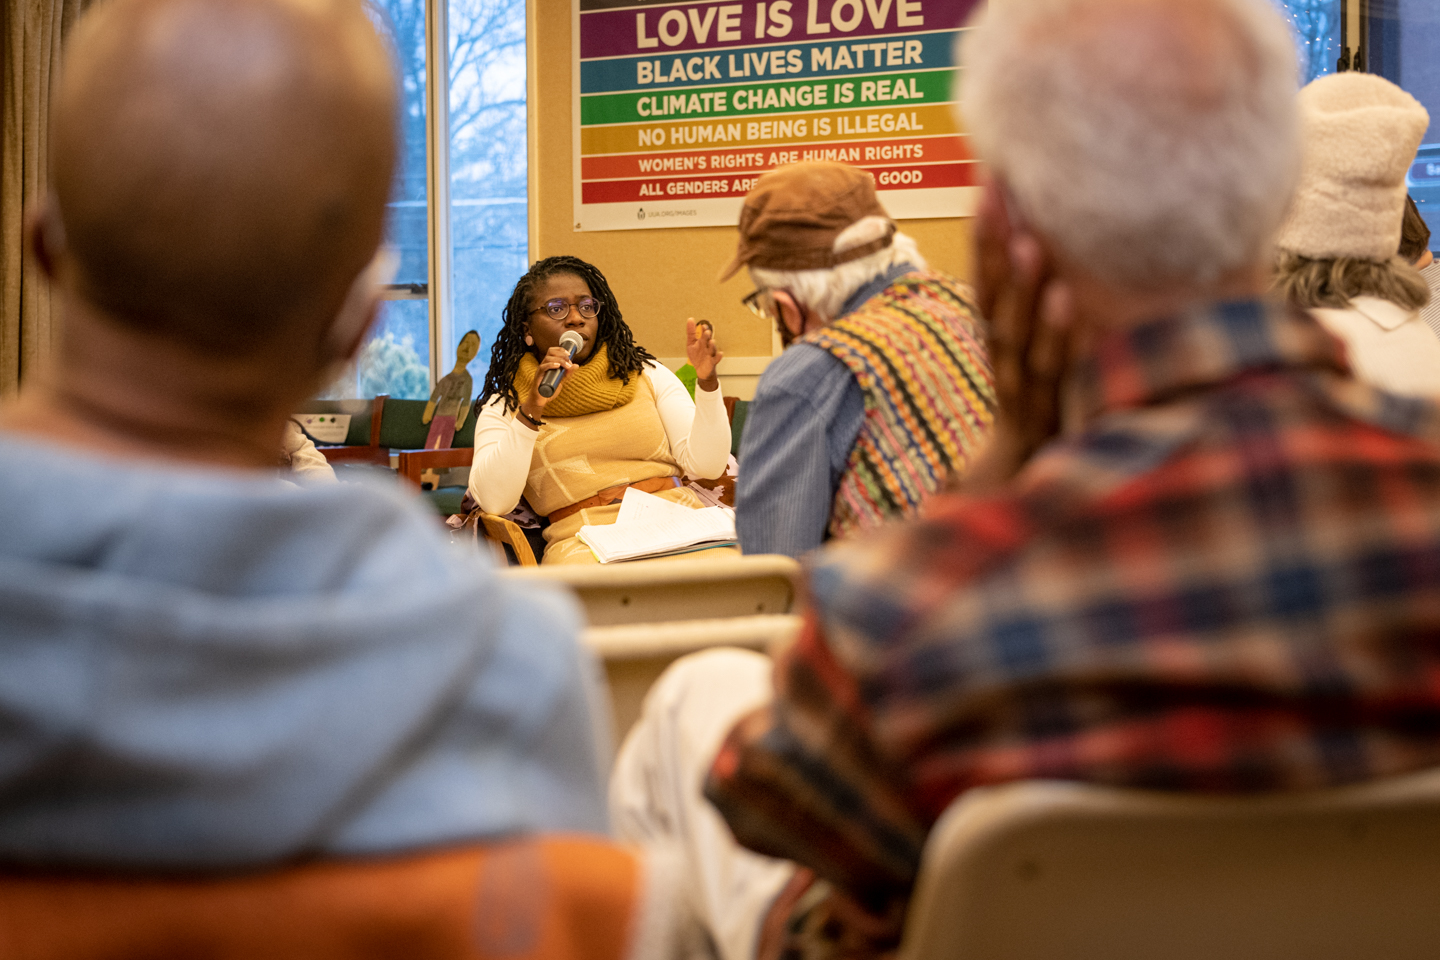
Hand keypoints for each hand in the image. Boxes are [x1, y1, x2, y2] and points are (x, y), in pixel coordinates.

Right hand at [519, 344, 576, 424]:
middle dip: (562, 354)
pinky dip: (550, 365)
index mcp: (548, 364)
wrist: (541, 400)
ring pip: (547, 358)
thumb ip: (568, 373)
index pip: (552, 351)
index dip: (561, 350)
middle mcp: (544, 365)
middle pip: (550, 352)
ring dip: (559, 360)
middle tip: (569, 361)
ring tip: (567, 366)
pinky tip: (557, 366)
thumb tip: (576, 365)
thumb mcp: (562, 380)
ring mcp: (540, 370)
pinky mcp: (538, 376)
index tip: (569, 354)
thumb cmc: (549, 390)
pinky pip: (543, 367)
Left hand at [686, 318, 722, 387]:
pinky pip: (716, 359)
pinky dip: (718, 357)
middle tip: (706, 332)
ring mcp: (710, 354)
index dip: (704, 330)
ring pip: (712, 349)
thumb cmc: (696, 355)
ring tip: (712, 341)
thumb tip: (690, 319)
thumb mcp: (691, 343)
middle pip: (708, 341)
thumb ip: (691, 332)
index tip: (703, 326)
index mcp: (703, 341)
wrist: (699, 370)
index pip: (704, 334)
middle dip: (707, 337)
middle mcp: (707, 347)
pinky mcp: (712, 363)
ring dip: (712, 345)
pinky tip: (720, 354)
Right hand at [961, 177, 1075, 492]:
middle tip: (993, 188)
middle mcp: (1005, 361)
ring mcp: (1022, 389)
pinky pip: (1051, 370)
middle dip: (991, 243)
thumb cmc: (1037, 424)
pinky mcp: (1044, 415)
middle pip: (991, 298)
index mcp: (1002, 345)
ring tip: (1030, 241)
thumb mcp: (1038, 367)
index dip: (984, 234)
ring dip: (1022, 286)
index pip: (986, 282)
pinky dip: (1060, 335)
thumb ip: (1041, 319)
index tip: (986, 179)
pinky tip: (1071, 300)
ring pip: (1016, 332)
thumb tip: (1055, 259)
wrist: (1022, 496)